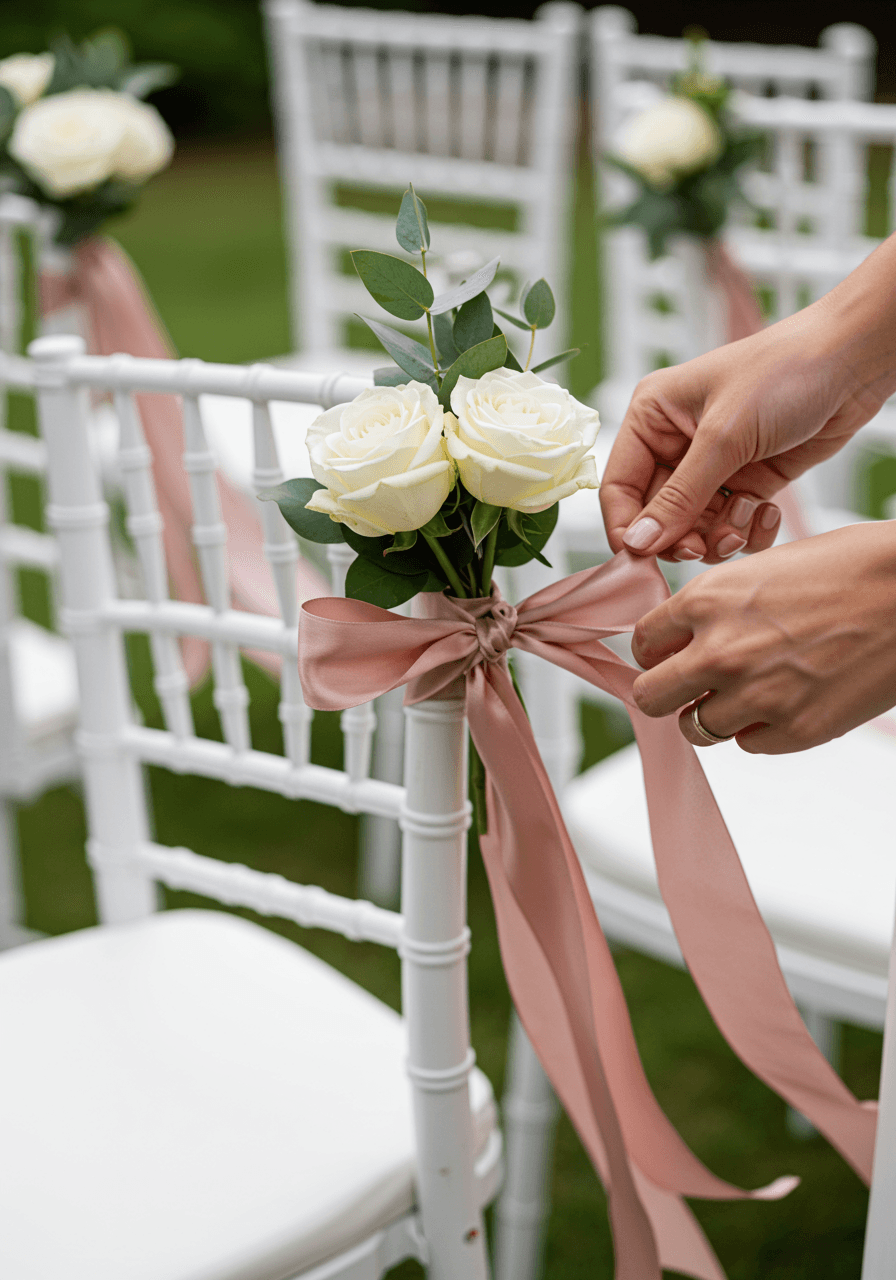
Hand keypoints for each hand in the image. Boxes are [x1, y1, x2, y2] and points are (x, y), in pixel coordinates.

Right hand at [600, 237, 895, 562]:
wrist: (855, 361)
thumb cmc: (784, 372)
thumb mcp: (724, 437)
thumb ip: (678, 498)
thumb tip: (637, 543)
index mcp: (652, 417)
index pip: (619, 487)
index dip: (628, 527)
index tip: (644, 559)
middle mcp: (676, 442)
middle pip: (657, 515)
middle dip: (682, 535)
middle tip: (704, 546)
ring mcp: (713, 464)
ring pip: (695, 527)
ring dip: (719, 534)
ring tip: (746, 518)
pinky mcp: (748, 480)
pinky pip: (732, 524)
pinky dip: (747, 529)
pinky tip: (767, 511)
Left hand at [630, 523, 895, 753]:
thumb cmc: (851, 568)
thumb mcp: (762, 568)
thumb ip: (716, 606)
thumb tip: (686, 635)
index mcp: (706, 600)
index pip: (642, 643)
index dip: (655, 651)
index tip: (667, 654)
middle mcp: (720, 651)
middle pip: (649, 697)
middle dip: (665, 692)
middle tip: (687, 687)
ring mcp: (756, 695)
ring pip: (695, 728)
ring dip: (712, 714)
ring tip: (745, 693)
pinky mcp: (794, 730)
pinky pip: (748, 743)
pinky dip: (759, 728)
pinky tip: (787, 698)